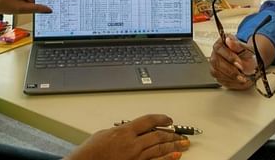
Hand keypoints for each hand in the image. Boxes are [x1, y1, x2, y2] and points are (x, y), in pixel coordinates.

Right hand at [66, 114, 189, 159]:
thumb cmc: (91, 151)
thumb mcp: (105, 133)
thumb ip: (122, 130)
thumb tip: (132, 129)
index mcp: (124, 132)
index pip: (148, 121)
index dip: (161, 118)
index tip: (168, 119)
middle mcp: (132, 144)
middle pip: (158, 135)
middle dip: (171, 133)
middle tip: (179, 133)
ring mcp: (135, 157)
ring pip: (159, 149)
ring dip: (173, 145)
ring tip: (183, 143)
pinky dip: (166, 158)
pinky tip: (175, 156)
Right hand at [208, 34, 257, 89]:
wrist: (248, 62)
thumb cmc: (245, 53)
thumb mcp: (245, 48)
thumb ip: (237, 45)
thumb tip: (229, 41)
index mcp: (220, 44)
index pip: (220, 49)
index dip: (229, 57)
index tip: (239, 63)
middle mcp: (214, 54)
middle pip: (216, 62)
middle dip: (230, 70)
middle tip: (241, 74)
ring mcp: (214, 65)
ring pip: (217, 72)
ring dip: (231, 77)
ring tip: (242, 78)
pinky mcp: (216, 74)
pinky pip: (219, 79)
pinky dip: (230, 81)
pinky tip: (238, 80)